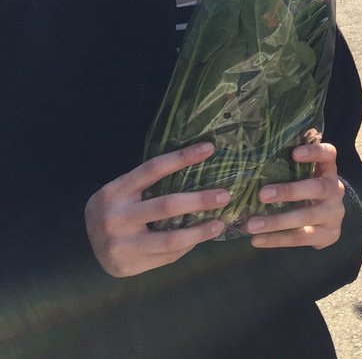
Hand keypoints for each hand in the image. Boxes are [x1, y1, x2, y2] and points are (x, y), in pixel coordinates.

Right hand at [85, 142, 226, 277]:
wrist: (83, 245)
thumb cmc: (115, 211)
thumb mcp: (123, 192)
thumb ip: (150, 185)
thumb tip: (199, 170)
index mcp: (114, 191)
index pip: (153, 169)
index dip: (183, 157)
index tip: (209, 149)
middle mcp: (115, 218)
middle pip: (167, 206)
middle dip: (200, 200)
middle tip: (225, 195)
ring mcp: (120, 245)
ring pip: (171, 239)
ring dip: (200, 231)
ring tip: (219, 224)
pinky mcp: (127, 266)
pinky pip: (166, 256)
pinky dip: (185, 247)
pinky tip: (198, 240)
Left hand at [244, 139, 344, 249]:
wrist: (329, 221)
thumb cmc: (307, 192)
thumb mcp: (304, 176)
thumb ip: (290, 164)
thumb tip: (267, 142)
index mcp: (328, 170)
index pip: (328, 154)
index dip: (314, 152)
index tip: (295, 153)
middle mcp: (334, 189)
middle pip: (316, 188)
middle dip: (289, 191)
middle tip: (263, 194)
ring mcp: (334, 213)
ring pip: (306, 217)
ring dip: (277, 221)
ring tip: (251, 225)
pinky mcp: (328, 234)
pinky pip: (301, 238)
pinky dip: (277, 239)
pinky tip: (257, 240)